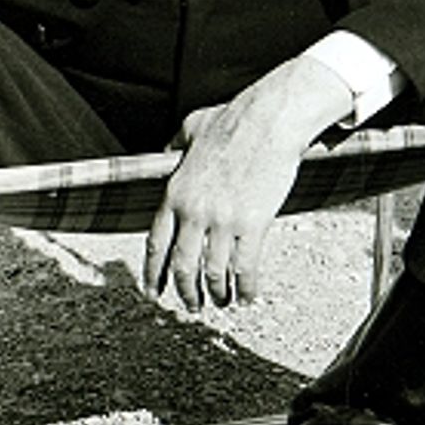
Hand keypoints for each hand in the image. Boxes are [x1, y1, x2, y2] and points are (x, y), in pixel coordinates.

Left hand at [143, 56, 351, 309]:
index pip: (156, 245)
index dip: (153, 273)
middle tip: (191, 305)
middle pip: (182, 267)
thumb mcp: (192, 127)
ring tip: (222, 303)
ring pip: (213, 272)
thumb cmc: (235, 118)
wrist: (271, 119)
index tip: (154, 292)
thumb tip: (166, 151)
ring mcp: (223, 220)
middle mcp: (194, 212)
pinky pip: (245, 267)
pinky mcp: (253, 223)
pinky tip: (248, 297)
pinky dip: (246, 288)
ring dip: (216, 294)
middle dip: (185, 292)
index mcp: (175, 193)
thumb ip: (174, 146)